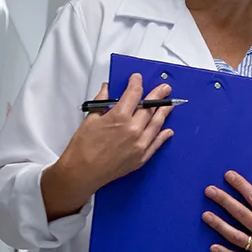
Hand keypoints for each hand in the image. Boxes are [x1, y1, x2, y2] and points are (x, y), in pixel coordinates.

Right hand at [55, 74, 174, 189]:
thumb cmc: (83, 148)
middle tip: (164, 89)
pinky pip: (156, 144)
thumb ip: (102, 102)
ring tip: (169, 105)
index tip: (137, 78)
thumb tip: (106, 89)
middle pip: (149, 108)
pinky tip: (168, 130)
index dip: (136, 83)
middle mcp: (133, 129)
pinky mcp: (141, 157)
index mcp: (119, 117)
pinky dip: (163, 136)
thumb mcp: (90, 119)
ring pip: (156, 124)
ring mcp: (139, 144)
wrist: (82, 172)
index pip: (134, 94)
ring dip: (164, 112)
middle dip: (158, 96)